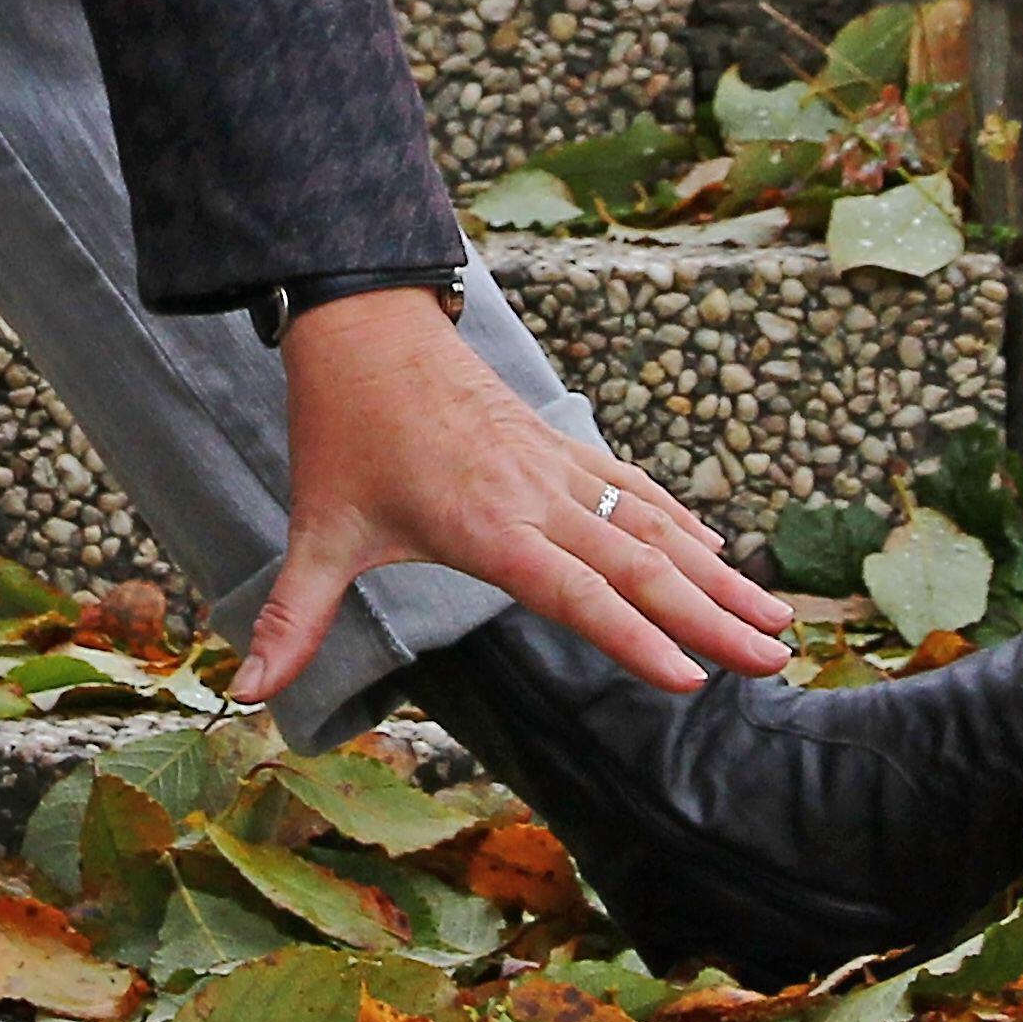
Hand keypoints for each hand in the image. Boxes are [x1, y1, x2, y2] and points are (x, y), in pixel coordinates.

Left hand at [229, 287, 796, 707]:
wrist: (366, 326)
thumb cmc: (344, 432)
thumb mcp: (316, 529)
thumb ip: (293, 619)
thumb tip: (245, 695)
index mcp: (485, 524)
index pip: (573, 591)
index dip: (631, 636)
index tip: (689, 677)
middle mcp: (536, 496)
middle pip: (639, 564)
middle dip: (711, 616)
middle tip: (774, 660)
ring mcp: (557, 467)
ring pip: (654, 527)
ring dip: (718, 575)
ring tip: (777, 620)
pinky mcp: (561, 449)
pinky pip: (636, 491)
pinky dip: (685, 525)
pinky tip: (721, 556)